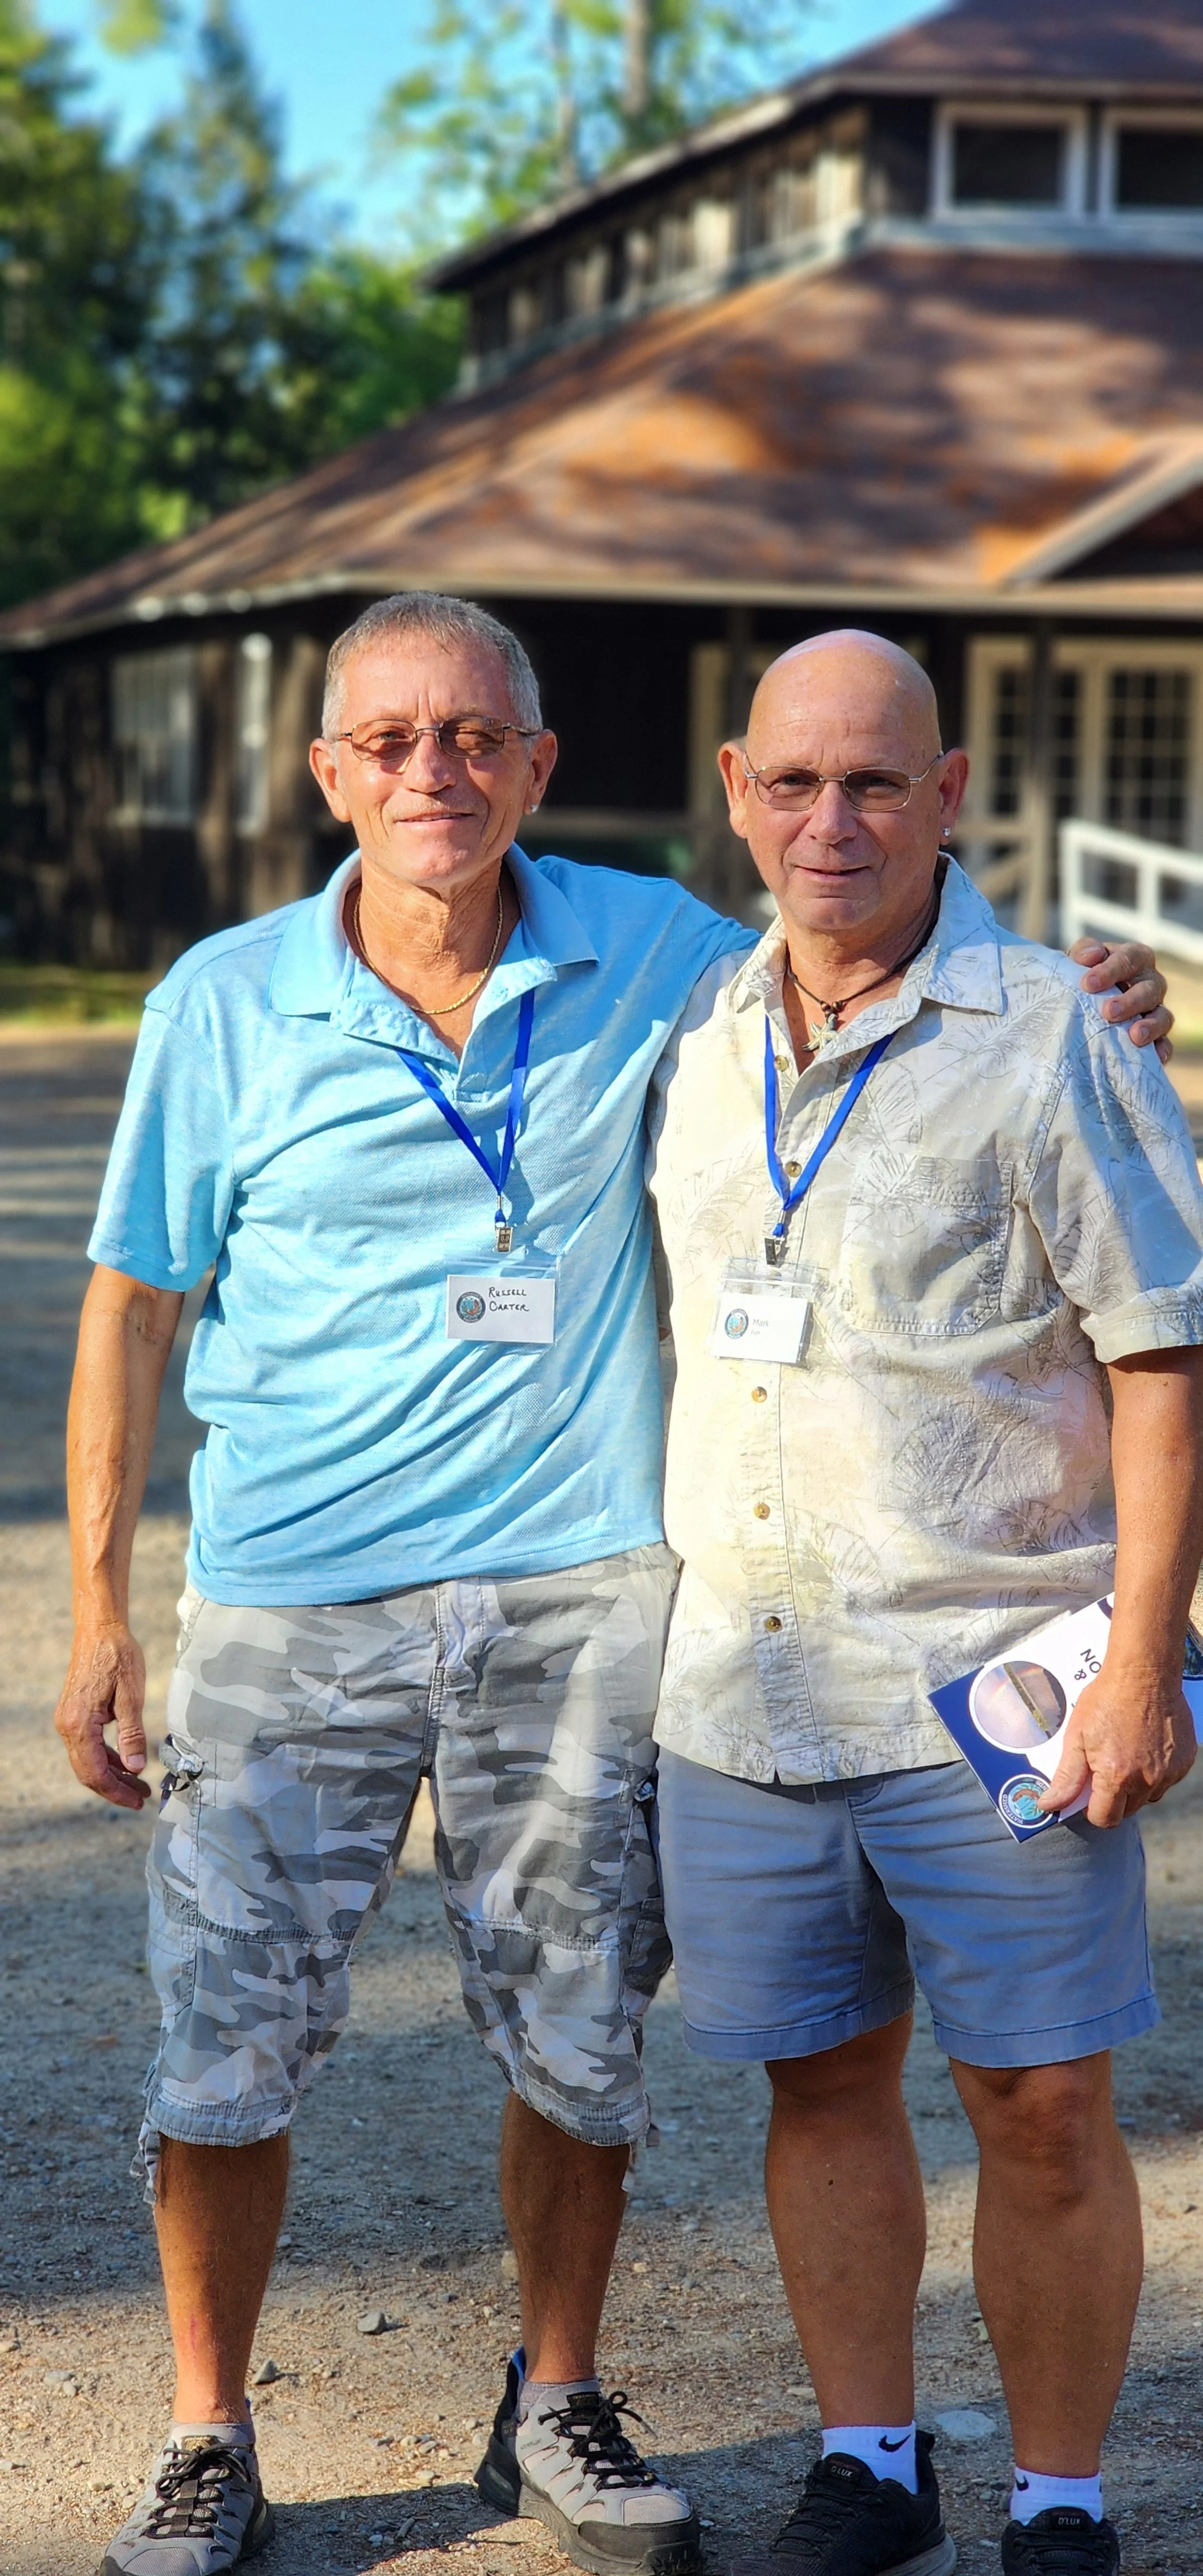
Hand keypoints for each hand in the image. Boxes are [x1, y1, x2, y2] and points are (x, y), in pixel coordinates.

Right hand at [53, 1623, 150, 1809]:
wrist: (99, 1630)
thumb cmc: (117, 1657)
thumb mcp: (131, 1696)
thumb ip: (132, 1734)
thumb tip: (135, 1768)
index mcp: (79, 1724)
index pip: (95, 1772)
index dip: (116, 1791)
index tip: (137, 1801)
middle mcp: (67, 1726)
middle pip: (88, 1772)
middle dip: (115, 1788)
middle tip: (141, 1797)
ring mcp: (68, 1721)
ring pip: (88, 1761)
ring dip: (113, 1775)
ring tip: (139, 1784)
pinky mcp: (74, 1715)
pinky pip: (88, 1746)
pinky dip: (107, 1758)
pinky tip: (126, 1763)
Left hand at [1038, 1665, 1195, 1827]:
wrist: (1144, 1673)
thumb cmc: (1107, 1699)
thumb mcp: (1077, 1737)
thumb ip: (1066, 1777)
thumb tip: (1048, 1806)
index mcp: (1117, 1776)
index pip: (1105, 1819)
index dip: (1092, 1810)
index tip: (1088, 1794)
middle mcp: (1147, 1780)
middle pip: (1127, 1810)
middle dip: (1113, 1798)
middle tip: (1104, 1769)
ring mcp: (1169, 1772)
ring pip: (1148, 1796)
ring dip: (1136, 1786)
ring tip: (1126, 1754)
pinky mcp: (1184, 1762)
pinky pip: (1166, 1780)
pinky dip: (1155, 1771)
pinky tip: (1145, 1747)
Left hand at [1069, 936, 1172, 1061]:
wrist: (1080, 1003)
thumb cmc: (1083, 977)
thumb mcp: (1079, 961)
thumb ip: (1084, 952)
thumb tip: (1091, 955)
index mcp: (1135, 959)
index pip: (1131, 958)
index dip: (1112, 970)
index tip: (1088, 984)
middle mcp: (1151, 983)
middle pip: (1150, 989)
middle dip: (1131, 1001)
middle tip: (1109, 1012)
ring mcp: (1156, 1011)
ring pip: (1163, 1016)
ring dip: (1150, 1026)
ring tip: (1135, 1036)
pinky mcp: (1156, 1037)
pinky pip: (1166, 1044)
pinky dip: (1161, 1050)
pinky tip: (1154, 1058)